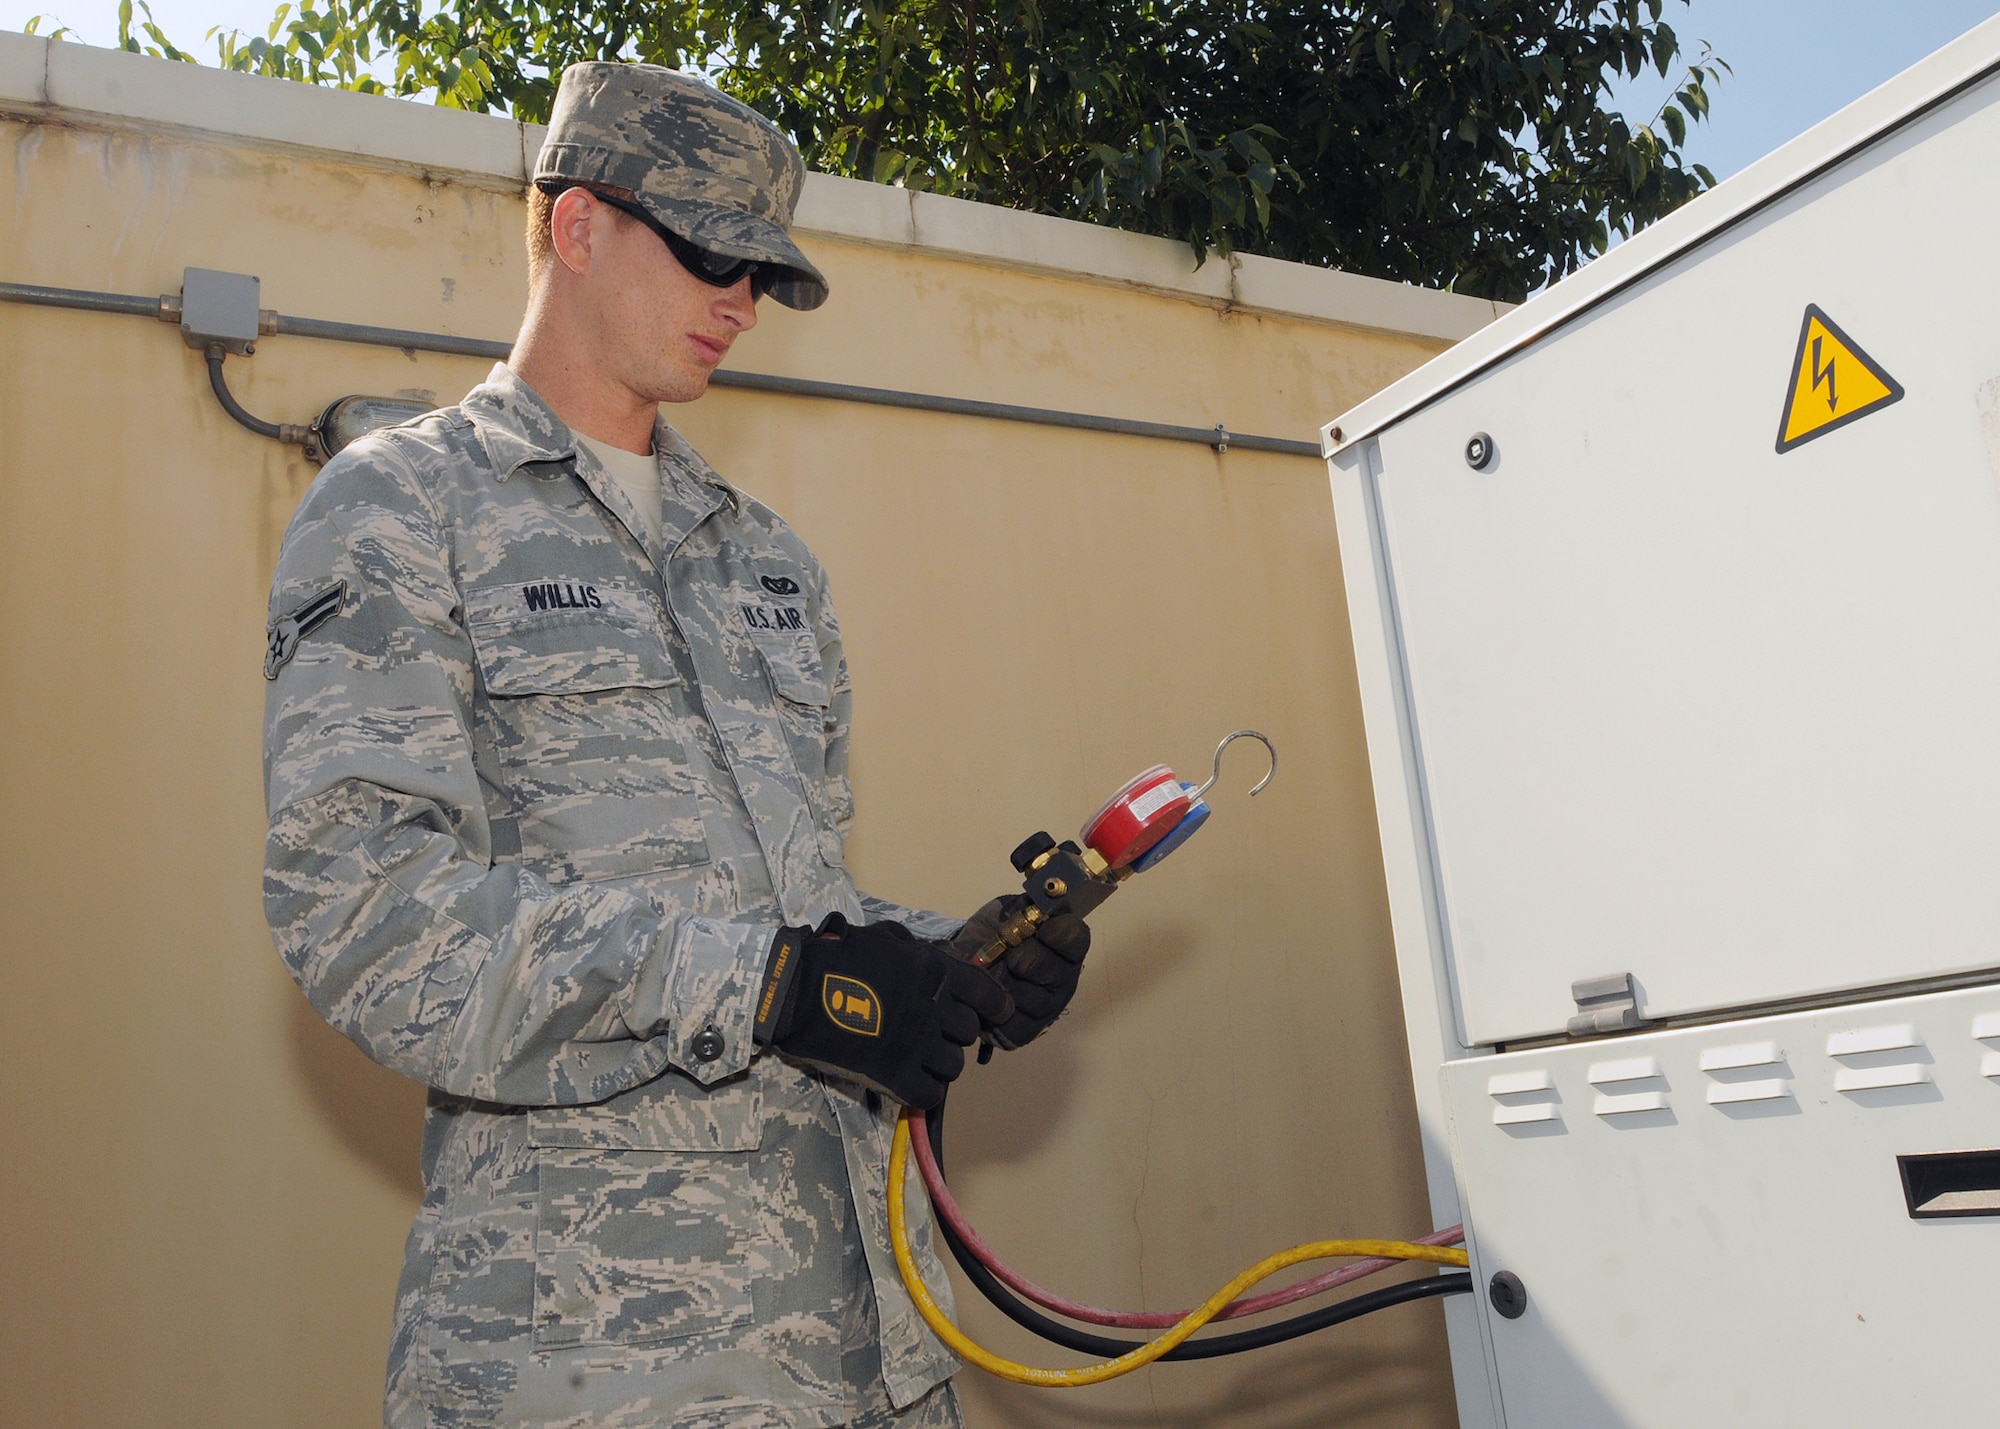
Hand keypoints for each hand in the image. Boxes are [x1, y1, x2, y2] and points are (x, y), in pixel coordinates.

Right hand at [752, 914, 1011, 1108]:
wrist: (796, 991)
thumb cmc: (837, 956)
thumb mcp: (885, 939)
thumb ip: (917, 951)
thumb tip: (936, 962)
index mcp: (936, 971)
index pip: (987, 996)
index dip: (994, 1008)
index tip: (992, 1015)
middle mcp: (936, 1008)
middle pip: (968, 1033)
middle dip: (954, 1033)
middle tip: (933, 1033)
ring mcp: (918, 1045)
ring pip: (953, 1066)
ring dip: (939, 1063)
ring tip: (918, 1058)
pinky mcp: (896, 1077)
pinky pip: (930, 1094)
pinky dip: (922, 1090)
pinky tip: (908, 1081)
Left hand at [951, 895, 1090, 1049]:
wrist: (962, 962)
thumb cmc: (993, 933)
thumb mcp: (1008, 910)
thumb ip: (1026, 903)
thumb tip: (1042, 894)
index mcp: (1065, 947)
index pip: (1076, 938)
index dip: (1058, 933)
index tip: (1038, 926)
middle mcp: (1064, 980)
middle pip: (1052, 971)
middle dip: (1025, 958)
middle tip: (1008, 954)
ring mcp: (1046, 1010)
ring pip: (1031, 998)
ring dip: (1006, 983)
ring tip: (992, 975)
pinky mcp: (1024, 1032)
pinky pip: (1012, 1023)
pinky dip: (994, 1008)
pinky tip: (988, 997)